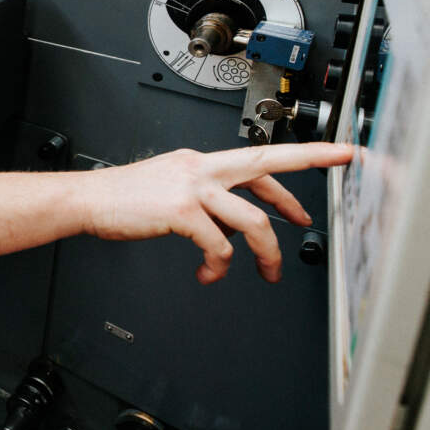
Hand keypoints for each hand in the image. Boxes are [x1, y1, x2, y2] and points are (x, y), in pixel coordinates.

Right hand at [77, 143, 352, 283]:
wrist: (89, 200)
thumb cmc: (126, 200)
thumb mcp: (172, 187)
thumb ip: (207, 198)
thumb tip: (235, 224)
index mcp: (203, 162)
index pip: (261, 155)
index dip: (303, 156)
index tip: (336, 155)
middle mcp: (202, 168)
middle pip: (266, 165)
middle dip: (307, 170)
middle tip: (340, 175)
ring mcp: (193, 187)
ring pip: (252, 220)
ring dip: (266, 254)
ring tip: (266, 273)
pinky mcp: (181, 210)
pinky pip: (219, 245)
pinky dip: (220, 266)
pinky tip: (210, 273)